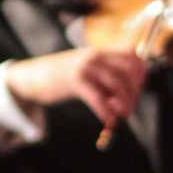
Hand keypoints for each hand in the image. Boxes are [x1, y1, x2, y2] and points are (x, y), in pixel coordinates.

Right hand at [5, 47, 145, 128]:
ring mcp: (84, 68)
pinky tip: (108, 120)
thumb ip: (104, 77)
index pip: (131, 54)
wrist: (32, 76)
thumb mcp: (84, 68)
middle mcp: (94, 56)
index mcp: (98, 51)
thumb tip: (125, 95)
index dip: (140, 72)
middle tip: (130, 107)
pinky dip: (107, 112)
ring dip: (124, 103)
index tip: (139, 88)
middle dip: (134, 91)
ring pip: (116, 84)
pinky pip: (98, 98)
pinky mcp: (74, 82)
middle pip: (128, 70)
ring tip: (122, 115)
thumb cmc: (60, 75)